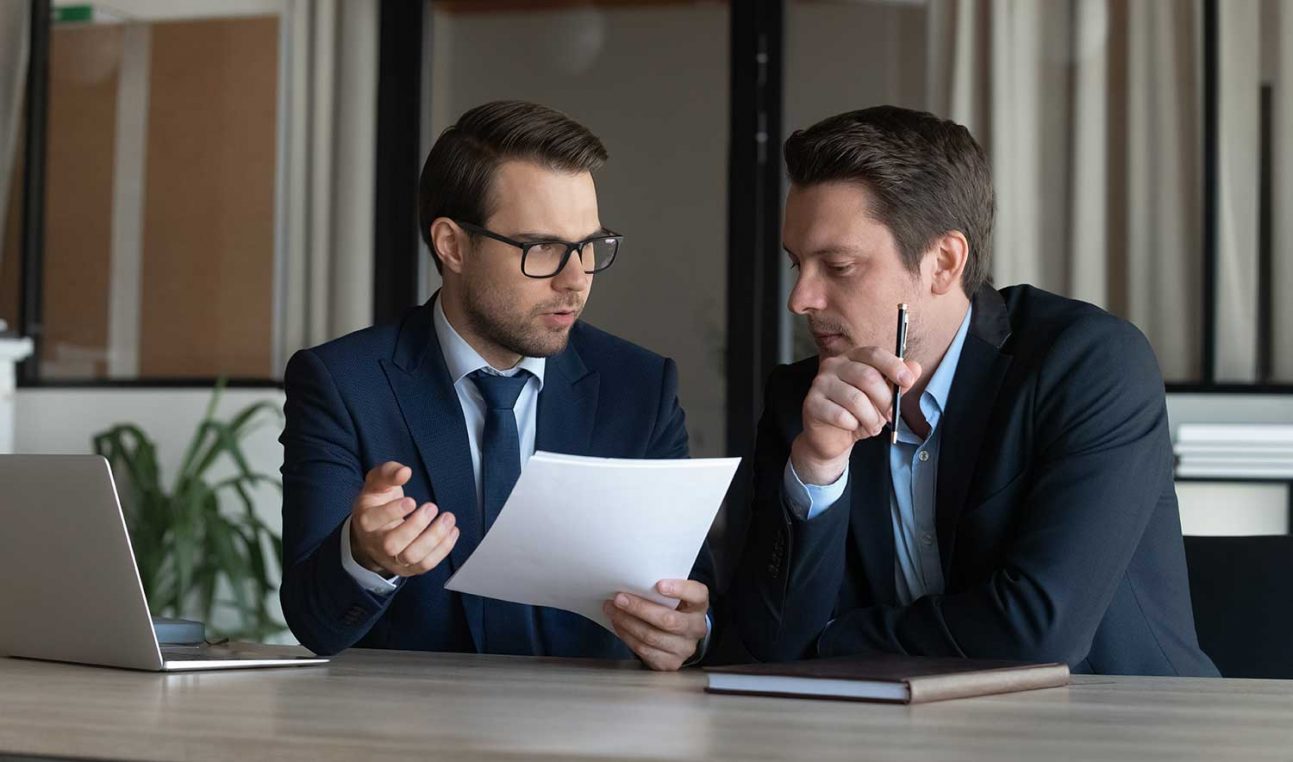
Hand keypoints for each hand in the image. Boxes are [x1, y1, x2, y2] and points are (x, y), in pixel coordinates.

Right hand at [349, 461, 458, 576]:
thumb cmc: (377, 504)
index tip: (412, 501)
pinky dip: (443, 549)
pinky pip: (425, 564)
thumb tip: (405, 471)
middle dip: (416, 526)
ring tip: (448, 518)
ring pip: (411, 557)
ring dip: (434, 538)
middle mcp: (377, 544)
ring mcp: (393, 559)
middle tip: (432, 507)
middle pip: (392, 544)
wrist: (372, 535)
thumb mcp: (376, 484)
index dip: (393, 512)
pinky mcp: (408, 568)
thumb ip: (388, 473)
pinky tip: (452, 531)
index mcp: (366, 520)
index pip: (374, 520)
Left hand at [604, 579, 708, 671]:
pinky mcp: (671, 663)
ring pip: (652, 636)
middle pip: (668, 620)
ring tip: (612, 610)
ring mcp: (685, 648)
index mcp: (699, 605)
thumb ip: (661, 589)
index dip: (679, 589)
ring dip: (627, 622)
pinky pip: (644, 650)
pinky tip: (619, 625)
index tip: (659, 584)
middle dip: (640, 608)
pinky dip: (627, 636)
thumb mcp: (675, 596)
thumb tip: (632, 582)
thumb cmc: (672, 609)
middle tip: (619, 598)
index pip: (697, 594)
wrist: (679, 637)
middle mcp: (696, 627)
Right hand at [791, 347, 921, 484]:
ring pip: (856, 399)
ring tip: (872, 426)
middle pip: (867, 377)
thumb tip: (915, 367)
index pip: (873, 354)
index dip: (893, 366)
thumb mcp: (881, 399)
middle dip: (885, 401)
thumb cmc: (856, 414)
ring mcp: (820, 384)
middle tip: (890, 416)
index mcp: (851, 358)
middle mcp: (833, 366)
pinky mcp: (811, 404)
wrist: (831, 438)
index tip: (908, 381)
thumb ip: (897, 383)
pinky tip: (852, 427)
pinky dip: (853, 425)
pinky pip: (840, 415)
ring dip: (871, 418)